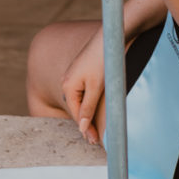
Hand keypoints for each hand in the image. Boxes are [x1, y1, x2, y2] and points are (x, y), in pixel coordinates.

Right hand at [61, 25, 105, 144]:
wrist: (111, 37)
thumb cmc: (103, 61)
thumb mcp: (96, 87)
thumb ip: (88, 108)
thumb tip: (82, 128)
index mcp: (68, 85)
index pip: (77, 114)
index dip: (86, 128)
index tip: (95, 142)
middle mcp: (68, 80)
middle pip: (77, 107)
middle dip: (86, 122)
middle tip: (96, 139)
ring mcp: (75, 74)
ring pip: (81, 99)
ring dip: (88, 112)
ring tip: (97, 127)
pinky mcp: (83, 70)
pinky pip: (85, 91)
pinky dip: (90, 101)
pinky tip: (97, 106)